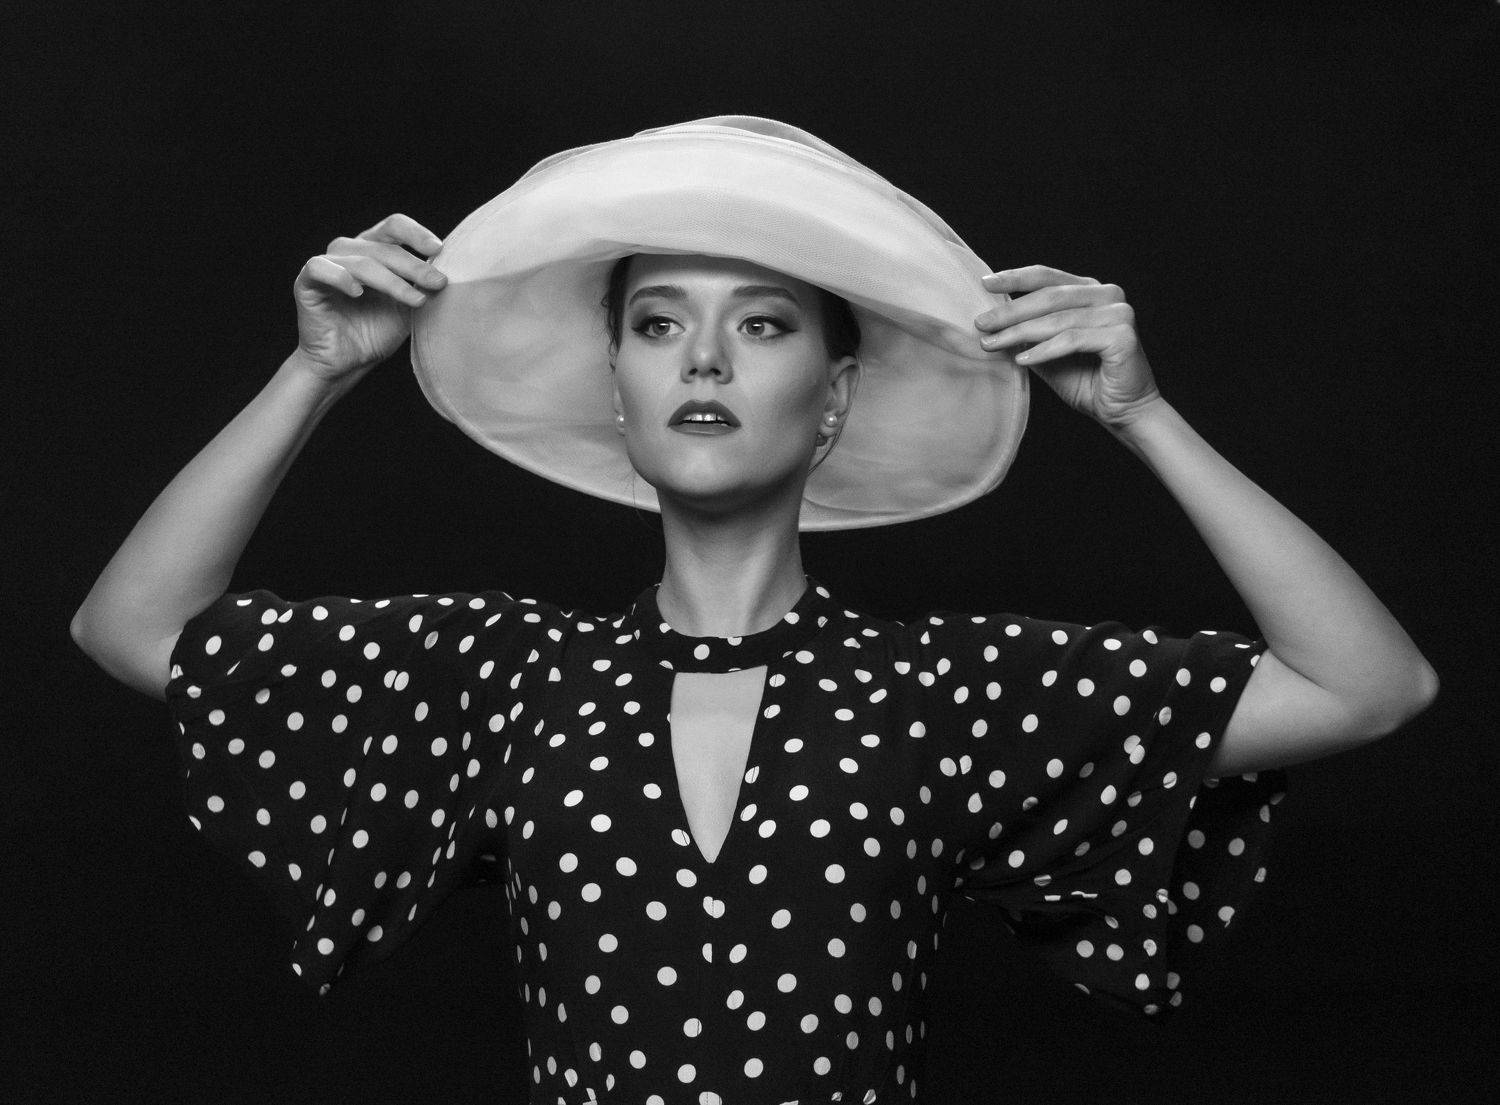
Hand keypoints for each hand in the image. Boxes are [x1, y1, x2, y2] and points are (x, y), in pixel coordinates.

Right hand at [291, 213, 448, 383]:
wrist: (347, 363)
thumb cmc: (376, 332)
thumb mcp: (408, 306)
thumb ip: (422, 286)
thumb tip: (447, 272)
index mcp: (374, 249)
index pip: (394, 227)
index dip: (416, 234)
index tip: (438, 250)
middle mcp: (350, 251)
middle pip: (383, 246)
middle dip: (413, 266)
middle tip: (437, 282)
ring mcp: (328, 264)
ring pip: (360, 260)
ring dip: (391, 280)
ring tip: (414, 300)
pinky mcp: (306, 282)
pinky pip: (320, 268)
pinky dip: (340, 277)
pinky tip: (358, 292)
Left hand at [974, 265, 1162, 429]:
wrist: (1123, 410)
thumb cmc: (1086, 380)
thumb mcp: (1047, 353)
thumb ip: (1027, 334)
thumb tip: (991, 322)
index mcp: (1091, 291)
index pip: (1049, 277)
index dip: (1015, 278)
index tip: (985, 284)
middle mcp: (1108, 294)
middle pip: (1050, 297)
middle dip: (1010, 311)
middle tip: (981, 324)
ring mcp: (1118, 313)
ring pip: (1058, 319)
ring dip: (1020, 333)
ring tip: (992, 344)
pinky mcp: (1122, 336)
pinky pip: (1072, 340)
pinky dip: (1043, 350)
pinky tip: (1021, 360)